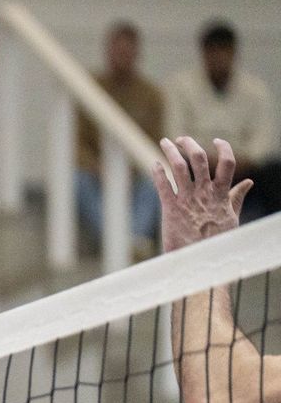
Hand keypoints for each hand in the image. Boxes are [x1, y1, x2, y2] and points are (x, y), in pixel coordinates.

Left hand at [152, 137, 252, 252]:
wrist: (200, 263)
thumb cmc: (217, 242)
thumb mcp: (231, 218)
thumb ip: (236, 198)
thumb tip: (248, 182)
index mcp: (221, 195)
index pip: (228, 163)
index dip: (224, 148)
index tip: (217, 140)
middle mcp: (205, 194)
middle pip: (200, 159)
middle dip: (190, 145)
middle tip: (181, 139)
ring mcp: (187, 200)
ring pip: (179, 167)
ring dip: (171, 152)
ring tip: (165, 142)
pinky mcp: (170, 209)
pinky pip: (163, 185)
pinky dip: (158, 172)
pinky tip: (154, 164)